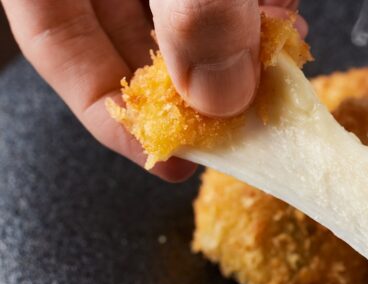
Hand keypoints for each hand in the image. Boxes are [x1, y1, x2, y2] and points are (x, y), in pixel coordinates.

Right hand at [1, 0, 305, 180]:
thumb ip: (193, 7)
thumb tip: (220, 91)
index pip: (56, 46)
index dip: (110, 111)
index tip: (171, 156)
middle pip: (126, 35)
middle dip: (193, 79)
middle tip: (242, 116)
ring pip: (185, 10)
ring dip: (237, 39)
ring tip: (275, 59)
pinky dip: (257, 1)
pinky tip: (282, 14)